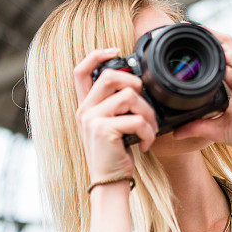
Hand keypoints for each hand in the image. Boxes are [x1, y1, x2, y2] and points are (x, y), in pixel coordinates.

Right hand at [73, 48, 159, 181]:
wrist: (110, 181)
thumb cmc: (116, 155)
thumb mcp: (113, 127)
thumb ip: (117, 107)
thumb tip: (137, 86)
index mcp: (86, 106)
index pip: (80, 71)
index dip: (96, 55)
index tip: (116, 50)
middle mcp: (84, 110)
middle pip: (110, 76)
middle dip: (135, 84)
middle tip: (145, 103)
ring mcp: (92, 119)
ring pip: (129, 98)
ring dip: (148, 114)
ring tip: (150, 130)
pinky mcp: (103, 130)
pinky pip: (136, 120)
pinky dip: (149, 132)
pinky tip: (146, 144)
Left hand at [170, 30, 231, 154]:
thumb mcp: (219, 130)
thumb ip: (198, 127)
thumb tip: (176, 132)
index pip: (219, 61)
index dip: (205, 50)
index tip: (185, 44)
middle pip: (225, 48)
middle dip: (208, 37)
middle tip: (186, 29)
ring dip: (216, 38)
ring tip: (198, 30)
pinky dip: (229, 55)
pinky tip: (217, 49)